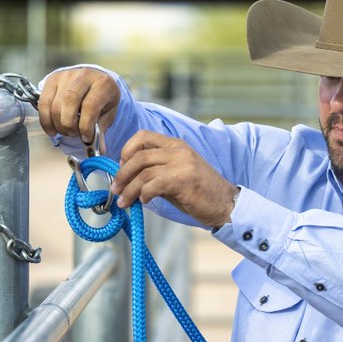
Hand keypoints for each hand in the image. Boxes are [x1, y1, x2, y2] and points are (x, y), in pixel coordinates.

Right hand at [37, 68, 119, 149]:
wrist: (96, 78)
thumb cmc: (103, 97)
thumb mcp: (109, 112)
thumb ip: (101, 129)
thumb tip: (99, 150)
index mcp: (102, 84)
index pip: (90, 106)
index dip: (85, 125)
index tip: (86, 138)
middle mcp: (83, 76)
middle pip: (68, 100)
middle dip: (68, 123)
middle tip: (73, 134)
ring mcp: (66, 76)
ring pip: (54, 102)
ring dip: (57, 123)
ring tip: (66, 132)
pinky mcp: (52, 79)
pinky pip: (43, 102)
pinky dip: (45, 120)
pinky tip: (52, 130)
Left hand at [113, 130, 237, 227]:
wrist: (226, 205)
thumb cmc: (201, 193)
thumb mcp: (177, 175)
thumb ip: (156, 171)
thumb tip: (128, 178)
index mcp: (177, 145)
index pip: (143, 136)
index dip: (126, 150)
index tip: (121, 168)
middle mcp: (179, 151)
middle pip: (139, 155)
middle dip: (122, 174)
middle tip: (116, 189)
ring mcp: (182, 164)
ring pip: (143, 172)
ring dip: (129, 189)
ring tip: (124, 202)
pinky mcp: (183, 180)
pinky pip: (153, 185)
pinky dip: (143, 194)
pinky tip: (143, 201)